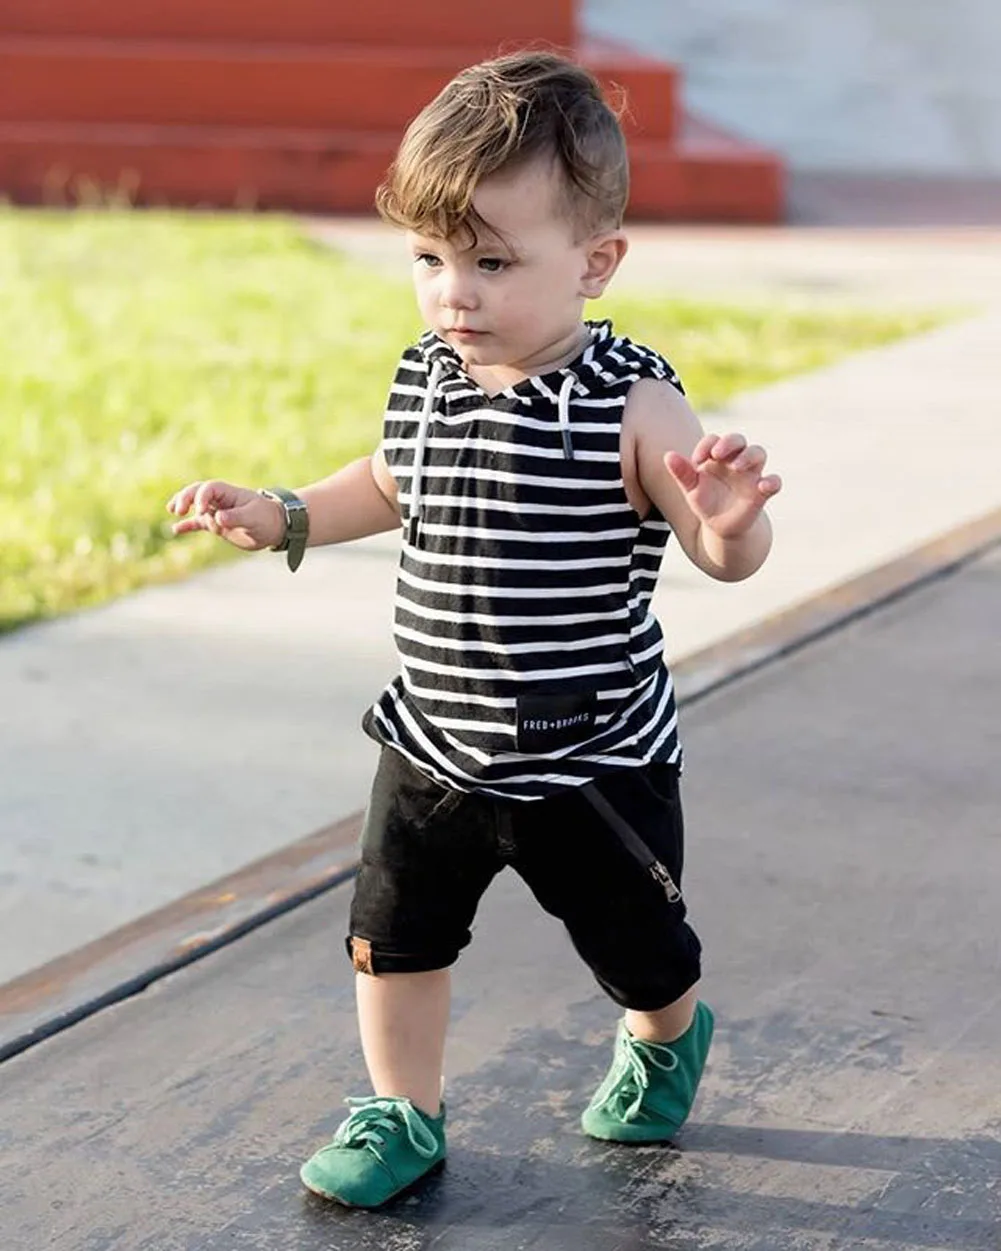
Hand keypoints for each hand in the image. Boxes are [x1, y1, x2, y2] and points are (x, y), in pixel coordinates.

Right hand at [166, 480, 285, 551]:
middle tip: (178, 510)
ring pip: (195, 506)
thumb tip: (217, 518)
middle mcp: (220, 500)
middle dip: (185, 498)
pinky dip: (188, 526)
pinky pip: (199, 523)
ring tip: (174, 511)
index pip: (209, 489)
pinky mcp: (217, 525)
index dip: (201, 498)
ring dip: (183, 506)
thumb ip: (235, 517)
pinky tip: (176, 529)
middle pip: (196, 493)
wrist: (275, 528)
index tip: (202, 512)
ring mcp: (217, 512)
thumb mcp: (253, 517)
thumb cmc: (266, 519)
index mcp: (229, 493)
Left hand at [665, 433, 780, 540]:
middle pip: (739, 440)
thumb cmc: (705, 502)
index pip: (714, 440)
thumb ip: (682, 473)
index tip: (697, 461)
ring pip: (758, 453)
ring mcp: (751, 474)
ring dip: (748, 456)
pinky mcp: (762, 491)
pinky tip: (763, 486)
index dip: (707, 445)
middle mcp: (735, 461)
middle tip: (718, 454)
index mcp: (717, 457)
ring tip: (736, 466)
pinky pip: (775, 481)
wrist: (720, 527)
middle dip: (730, 442)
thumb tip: (667, 455)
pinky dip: (772, 482)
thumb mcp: (691, 489)